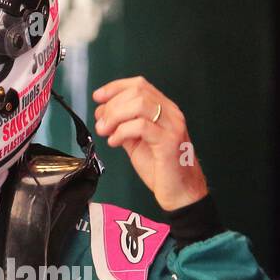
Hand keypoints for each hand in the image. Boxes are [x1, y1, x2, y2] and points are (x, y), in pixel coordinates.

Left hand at [92, 76, 208, 210]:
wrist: (180, 193)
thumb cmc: (162, 170)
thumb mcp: (138, 143)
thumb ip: (124, 127)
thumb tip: (105, 117)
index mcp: (165, 110)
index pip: (140, 85)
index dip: (115, 88)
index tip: (98, 97)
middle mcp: (171, 114)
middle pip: (137, 92)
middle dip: (112, 105)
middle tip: (101, 122)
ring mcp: (172, 127)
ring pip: (139, 104)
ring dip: (115, 116)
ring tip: (106, 132)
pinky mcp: (168, 142)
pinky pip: (141, 126)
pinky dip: (122, 132)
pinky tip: (115, 142)